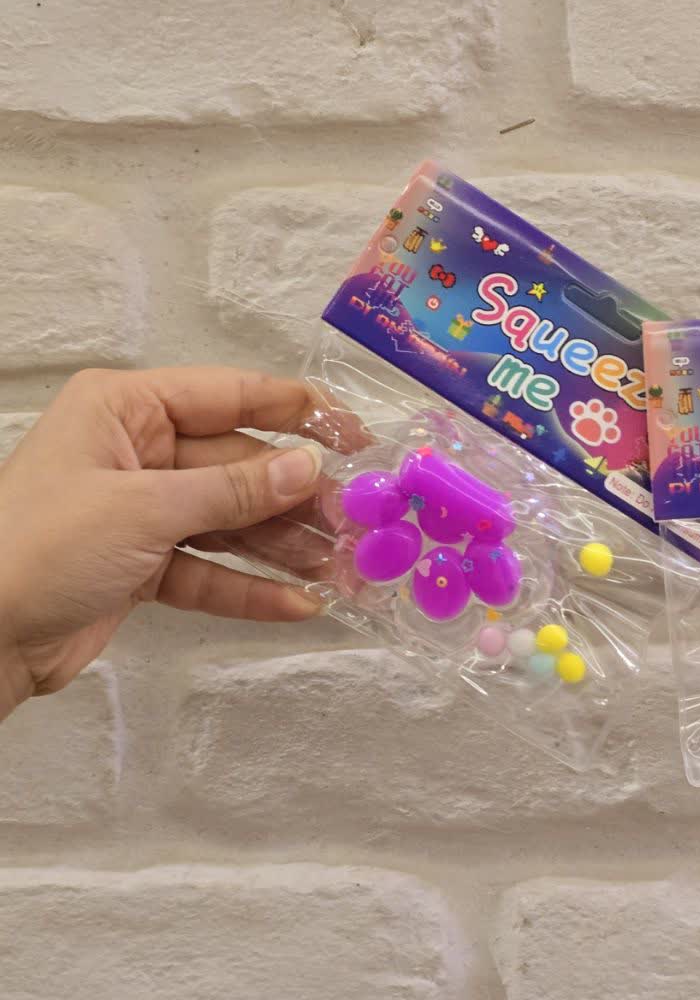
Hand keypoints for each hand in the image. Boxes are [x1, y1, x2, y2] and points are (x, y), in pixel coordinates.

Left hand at [0, 367, 329, 717]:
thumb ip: (235, 490)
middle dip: (298, 498)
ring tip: (344, 569)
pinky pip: (208, 569)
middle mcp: (137, 451)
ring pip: (230, 521)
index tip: (355, 435)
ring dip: (285, 547)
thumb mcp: (145, 509)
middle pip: (238, 466)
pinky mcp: (140, 566)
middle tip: (359, 523)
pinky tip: (298, 604)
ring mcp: (139, 511)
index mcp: (126, 408)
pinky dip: (249, 587)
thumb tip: (311, 467)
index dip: (296, 411)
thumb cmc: (40, 547)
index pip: (229, 396)